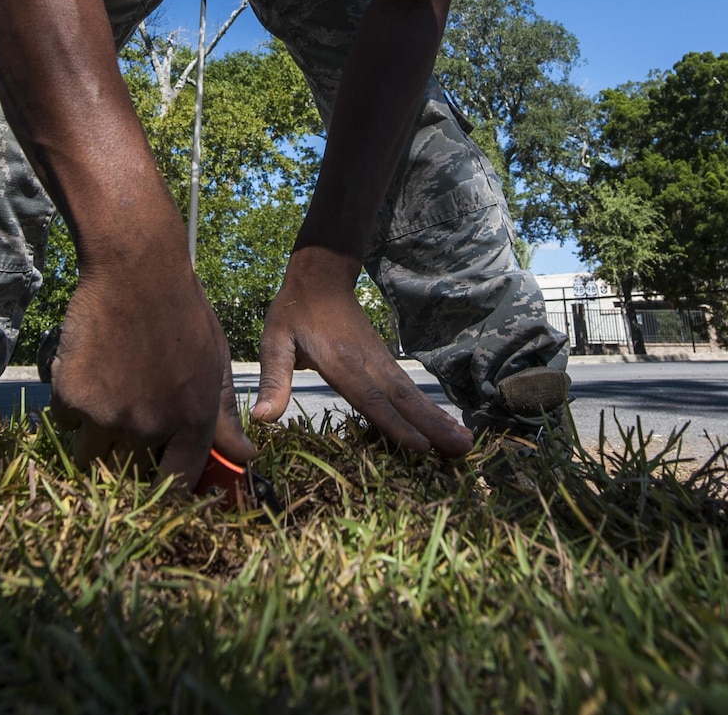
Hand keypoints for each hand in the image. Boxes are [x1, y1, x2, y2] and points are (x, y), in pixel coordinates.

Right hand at [47, 266, 256, 483]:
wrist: (135, 271)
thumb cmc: (182, 313)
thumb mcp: (215, 365)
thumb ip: (225, 418)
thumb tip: (246, 456)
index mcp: (191, 421)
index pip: (176, 484)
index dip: (165, 486)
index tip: (156, 475)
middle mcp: (149, 426)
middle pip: (127, 473)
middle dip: (126, 458)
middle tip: (126, 421)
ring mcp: (107, 415)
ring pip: (90, 454)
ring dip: (94, 437)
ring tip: (105, 397)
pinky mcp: (72, 397)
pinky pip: (65, 422)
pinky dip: (72, 406)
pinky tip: (88, 372)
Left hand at [250, 246, 472, 455]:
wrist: (320, 276)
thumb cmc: (293, 313)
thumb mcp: (274, 343)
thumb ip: (273, 381)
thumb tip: (262, 420)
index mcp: (341, 361)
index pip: (371, 398)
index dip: (396, 425)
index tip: (422, 448)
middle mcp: (368, 363)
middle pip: (403, 399)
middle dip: (432, 427)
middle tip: (461, 450)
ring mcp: (380, 360)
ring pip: (412, 393)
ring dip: (438, 418)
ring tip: (465, 443)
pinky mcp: (384, 360)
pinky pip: (408, 387)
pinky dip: (429, 407)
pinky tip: (444, 423)